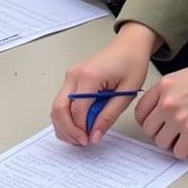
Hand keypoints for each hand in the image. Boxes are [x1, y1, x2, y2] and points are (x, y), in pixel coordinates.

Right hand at [50, 23, 158, 145]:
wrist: (130, 45)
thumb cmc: (131, 63)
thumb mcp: (126, 93)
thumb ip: (108, 116)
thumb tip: (95, 136)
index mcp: (89, 76)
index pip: (77, 112)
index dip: (81, 130)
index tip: (91, 141)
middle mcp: (75, 75)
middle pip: (59, 109)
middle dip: (68, 130)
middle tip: (83, 142)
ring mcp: (71, 75)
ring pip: (56, 107)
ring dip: (64, 125)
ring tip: (81, 136)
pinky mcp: (72, 78)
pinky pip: (62, 101)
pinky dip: (66, 116)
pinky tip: (79, 125)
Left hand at [135, 47, 187, 159]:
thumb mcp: (180, 77)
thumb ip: (165, 93)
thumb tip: (156, 112)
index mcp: (163, 87)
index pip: (140, 112)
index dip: (147, 121)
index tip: (154, 125)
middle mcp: (167, 102)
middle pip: (149, 130)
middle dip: (158, 133)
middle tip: (169, 132)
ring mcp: (180, 118)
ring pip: (161, 143)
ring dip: (171, 143)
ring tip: (181, 137)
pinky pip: (179, 152)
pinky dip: (184, 150)